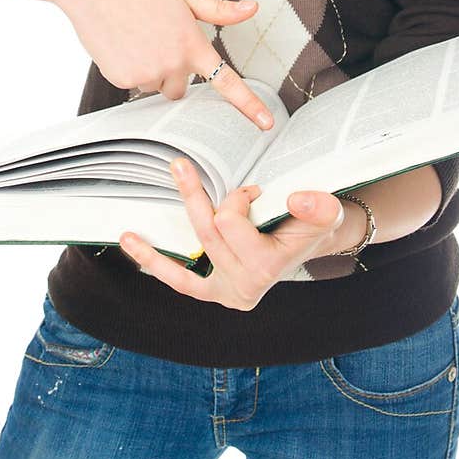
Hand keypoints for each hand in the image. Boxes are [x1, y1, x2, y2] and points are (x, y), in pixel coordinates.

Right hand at [57, 0, 274, 129]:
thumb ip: (218, 10)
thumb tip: (252, 9)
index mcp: (192, 43)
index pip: (226, 81)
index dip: (248, 105)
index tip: (266, 124)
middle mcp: (172, 63)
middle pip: (181, 88)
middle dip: (173, 71)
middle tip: (156, 40)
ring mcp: (145, 73)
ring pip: (155, 86)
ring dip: (150, 70)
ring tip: (135, 37)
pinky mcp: (121, 79)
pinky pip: (132, 85)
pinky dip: (128, 69)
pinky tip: (119, 43)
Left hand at [118, 157, 349, 309]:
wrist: (309, 246)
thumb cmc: (313, 226)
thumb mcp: (327, 213)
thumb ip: (319, 207)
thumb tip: (297, 198)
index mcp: (268, 268)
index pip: (232, 222)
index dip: (239, 198)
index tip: (254, 190)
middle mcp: (245, 286)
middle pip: (208, 231)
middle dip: (199, 196)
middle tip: (182, 165)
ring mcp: (226, 292)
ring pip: (193, 246)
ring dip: (177, 214)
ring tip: (160, 185)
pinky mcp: (212, 293)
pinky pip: (180, 280)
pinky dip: (154, 262)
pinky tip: (130, 241)